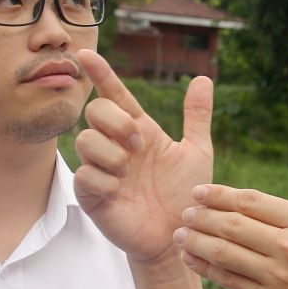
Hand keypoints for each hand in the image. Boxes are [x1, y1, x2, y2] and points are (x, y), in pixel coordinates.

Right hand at [73, 50, 213, 269]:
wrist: (181, 235)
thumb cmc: (187, 194)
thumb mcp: (197, 151)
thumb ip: (197, 116)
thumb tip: (203, 78)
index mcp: (140, 132)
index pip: (115, 96)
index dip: (102, 75)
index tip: (86, 54)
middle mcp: (117, 147)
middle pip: (95, 112)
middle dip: (115, 122)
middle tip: (138, 144)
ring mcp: (102, 170)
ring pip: (84, 140)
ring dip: (111, 153)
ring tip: (129, 172)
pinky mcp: (92, 195)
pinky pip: (84, 175)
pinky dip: (104, 179)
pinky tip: (120, 191)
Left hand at [172, 136, 287, 288]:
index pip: (252, 201)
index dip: (220, 195)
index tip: (200, 192)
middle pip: (233, 225)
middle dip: (203, 216)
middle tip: (185, 211)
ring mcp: (277, 276)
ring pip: (225, 253)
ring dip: (197, 241)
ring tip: (181, 233)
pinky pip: (228, 281)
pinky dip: (205, 269)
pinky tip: (192, 259)